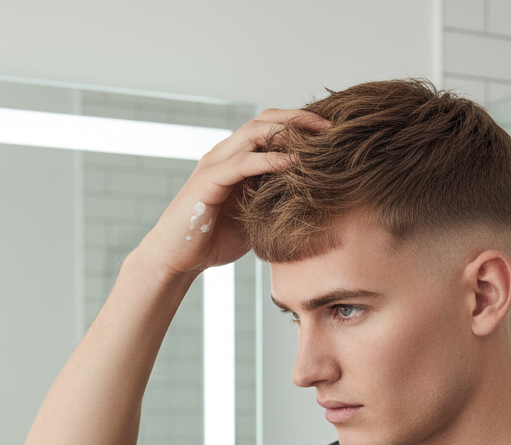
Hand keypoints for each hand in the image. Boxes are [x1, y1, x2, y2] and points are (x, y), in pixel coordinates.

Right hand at [138, 108, 330, 279]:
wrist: (178, 259)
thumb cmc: (214, 241)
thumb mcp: (255, 218)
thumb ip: (275, 203)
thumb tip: (310, 205)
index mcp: (237, 159)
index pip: (271, 128)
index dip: (301, 125)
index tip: (333, 132)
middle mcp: (225, 154)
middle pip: (266, 120)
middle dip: (300, 119)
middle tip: (332, 127)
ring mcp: (215, 164)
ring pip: (255, 132)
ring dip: (289, 131)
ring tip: (319, 138)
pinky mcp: (208, 181)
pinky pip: (243, 162)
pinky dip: (270, 160)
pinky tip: (294, 162)